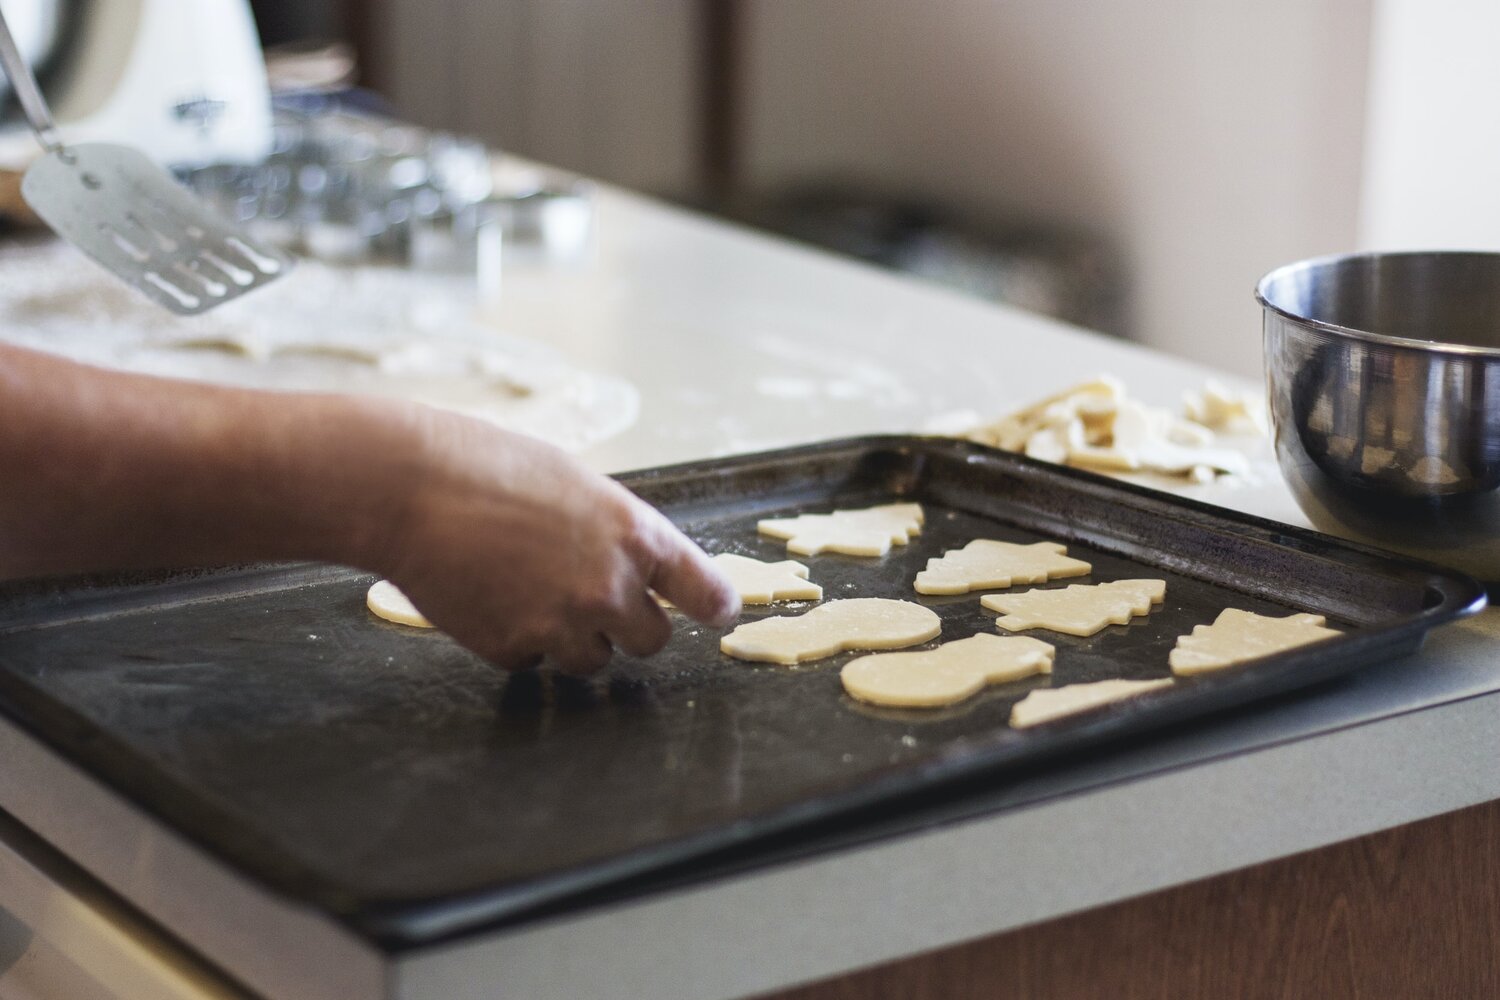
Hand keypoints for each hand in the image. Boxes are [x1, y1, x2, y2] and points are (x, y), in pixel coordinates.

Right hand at [367, 408, 739, 672]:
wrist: (409, 487)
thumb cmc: (487, 465)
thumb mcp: (574, 483)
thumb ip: (613, 530)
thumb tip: (631, 565)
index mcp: (636, 535)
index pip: (704, 590)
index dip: (715, 605)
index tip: (719, 612)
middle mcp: (610, 587)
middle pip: (651, 641)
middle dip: (627, 625)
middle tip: (589, 596)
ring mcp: (562, 625)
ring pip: (593, 660)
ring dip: (571, 637)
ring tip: (527, 587)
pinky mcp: (513, 649)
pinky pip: (532, 661)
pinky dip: (517, 640)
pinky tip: (489, 596)